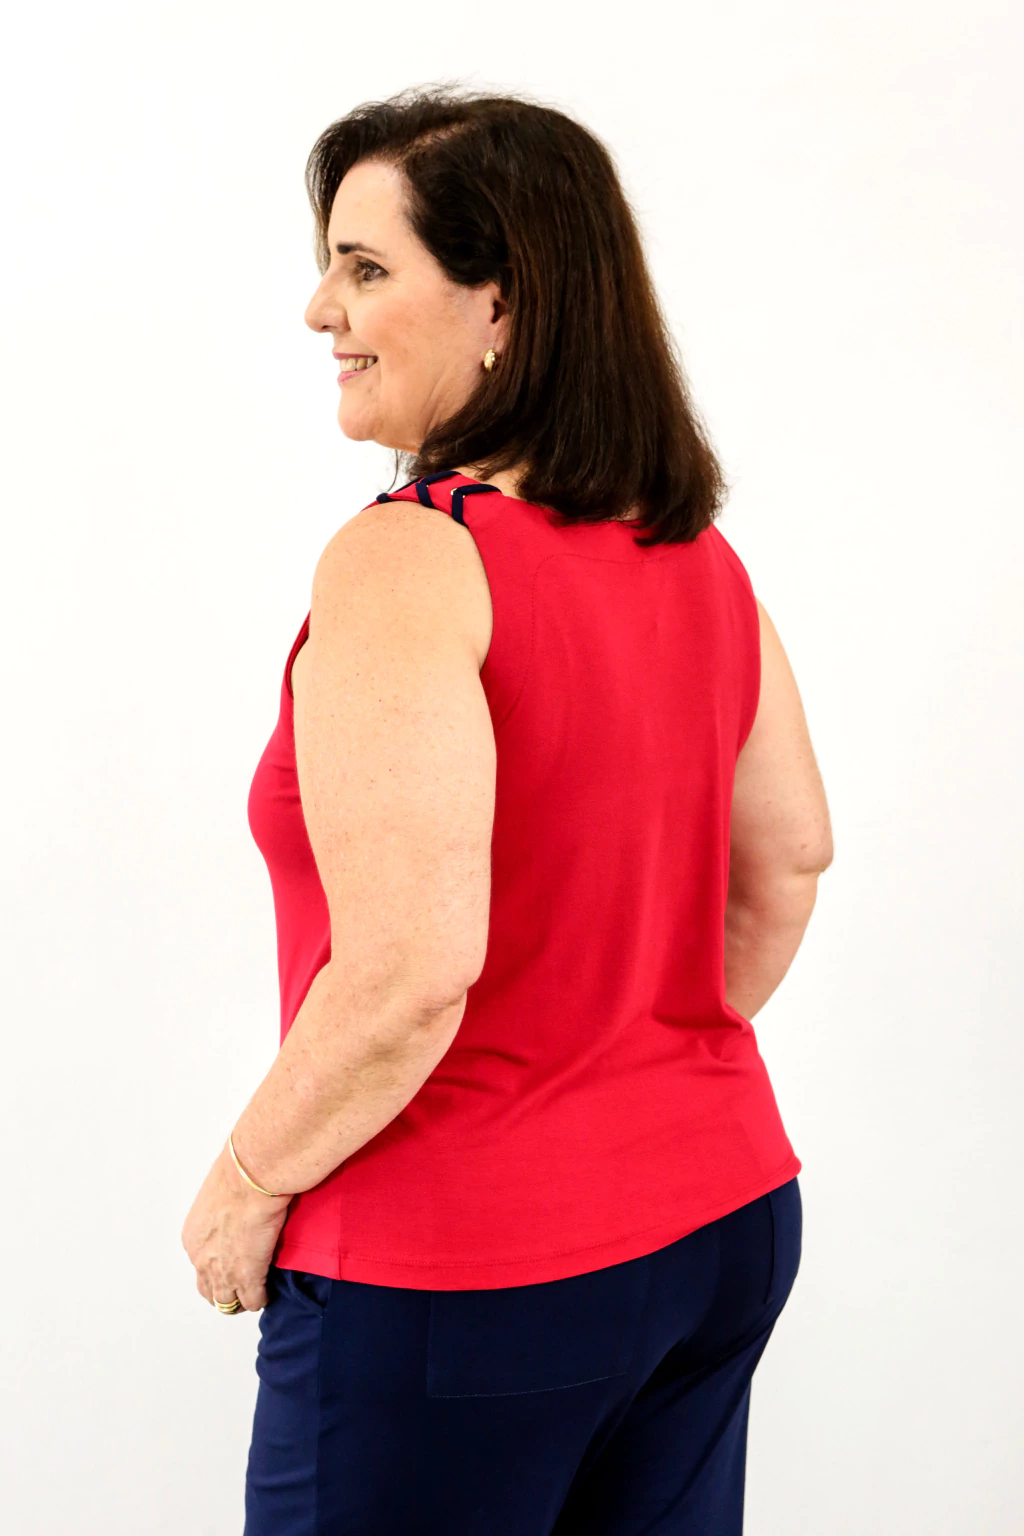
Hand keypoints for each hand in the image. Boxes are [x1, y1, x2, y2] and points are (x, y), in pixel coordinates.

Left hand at [181, 1140, 291, 1311]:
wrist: (252, 1178)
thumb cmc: (239, 1174)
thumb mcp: (220, 1194)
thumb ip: (223, 1209)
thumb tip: (236, 1205)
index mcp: (194, 1238)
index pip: (202, 1265)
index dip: (219, 1266)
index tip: (234, 1261)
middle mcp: (202, 1259)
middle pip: (209, 1290)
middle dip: (225, 1290)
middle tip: (242, 1283)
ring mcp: (222, 1272)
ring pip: (227, 1303)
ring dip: (241, 1298)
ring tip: (256, 1290)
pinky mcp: (247, 1277)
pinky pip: (253, 1302)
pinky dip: (262, 1298)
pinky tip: (270, 1289)